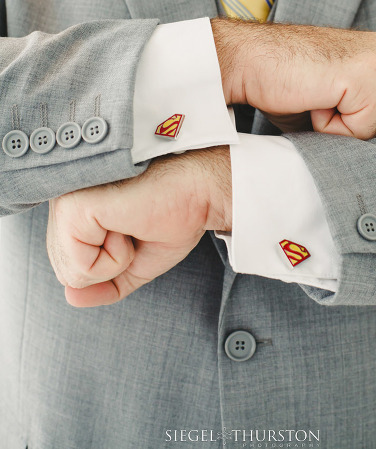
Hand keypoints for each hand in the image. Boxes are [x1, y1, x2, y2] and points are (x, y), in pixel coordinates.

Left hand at [46, 147, 231, 307]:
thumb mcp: (135, 263)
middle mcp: (62, 203)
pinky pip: (82, 267)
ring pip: (72, 274)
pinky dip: (116, 259)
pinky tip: (130, 226)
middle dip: (112, 266)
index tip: (137, 230)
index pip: (70, 267)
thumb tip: (70, 298)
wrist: (200, 192)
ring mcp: (64, 204)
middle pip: (67, 274)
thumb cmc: (174, 217)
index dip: (111, 265)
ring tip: (134, 225)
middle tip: (138, 229)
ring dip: (115, 262)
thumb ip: (102, 284)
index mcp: (74, 211)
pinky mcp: (73, 210)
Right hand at [211, 19, 375, 137]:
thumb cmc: (287, 86)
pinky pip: (363, 129)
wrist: (247, 62)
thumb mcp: (341, 106)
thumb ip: (370, 119)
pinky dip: (332, 127)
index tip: (333, 113)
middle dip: (358, 134)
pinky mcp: (369, 75)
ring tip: (317, 100)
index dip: (365, 132)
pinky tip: (315, 98)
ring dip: (343, 130)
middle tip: (320, 104)